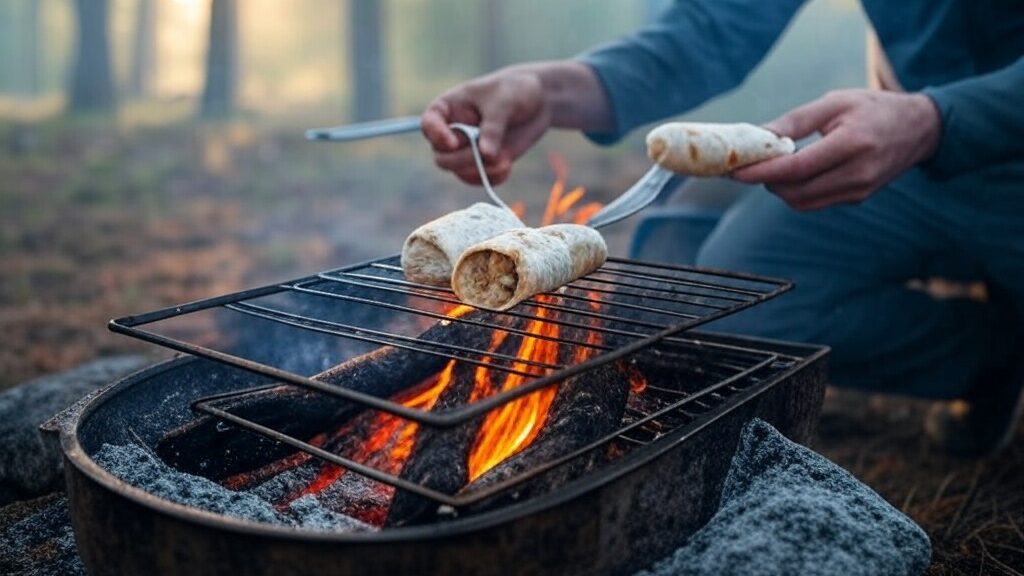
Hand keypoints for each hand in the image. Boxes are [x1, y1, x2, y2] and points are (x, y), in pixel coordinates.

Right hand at [421, 68, 552, 185]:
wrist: (538, 101)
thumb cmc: (516, 90)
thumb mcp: (505, 103)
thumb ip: (493, 128)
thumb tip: (486, 156)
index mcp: (448, 108)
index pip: (428, 125)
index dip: (436, 136)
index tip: (454, 142)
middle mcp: (452, 131)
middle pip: (442, 157)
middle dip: (463, 160)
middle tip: (488, 155)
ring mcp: (466, 149)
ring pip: (459, 171)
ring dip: (480, 171)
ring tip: (504, 162)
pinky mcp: (483, 162)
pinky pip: (478, 179)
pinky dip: (492, 177)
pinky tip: (507, 166)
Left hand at [733, 89, 940, 210]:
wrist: (919, 129)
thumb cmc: (873, 108)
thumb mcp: (835, 102)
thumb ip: (795, 121)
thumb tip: (758, 136)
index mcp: (853, 144)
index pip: (797, 168)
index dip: (763, 172)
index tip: (736, 171)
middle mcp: (858, 173)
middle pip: (796, 191)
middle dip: (766, 181)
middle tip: (749, 165)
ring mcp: (859, 190)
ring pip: (802, 202)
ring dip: (779, 188)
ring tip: (769, 167)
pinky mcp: (857, 199)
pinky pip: (815, 202)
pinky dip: (796, 191)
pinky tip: (791, 173)